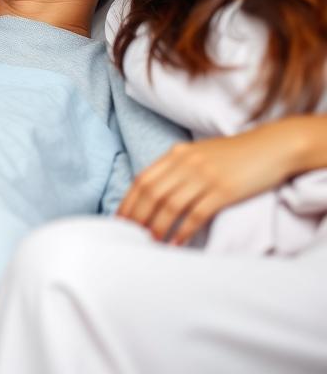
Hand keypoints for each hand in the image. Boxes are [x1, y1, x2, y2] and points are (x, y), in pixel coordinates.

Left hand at [118, 127, 294, 243]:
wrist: (271, 147)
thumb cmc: (233, 155)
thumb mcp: (199, 154)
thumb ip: (177, 168)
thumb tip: (155, 193)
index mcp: (176, 153)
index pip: (143, 179)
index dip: (129, 201)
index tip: (119, 219)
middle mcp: (185, 162)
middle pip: (152, 192)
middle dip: (138, 216)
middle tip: (128, 235)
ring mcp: (204, 176)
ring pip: (171, 204)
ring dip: (158, 226)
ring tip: (150, 243)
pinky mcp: (223, 190)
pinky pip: (197, 213)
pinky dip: (184, 229)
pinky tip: (177, 243)